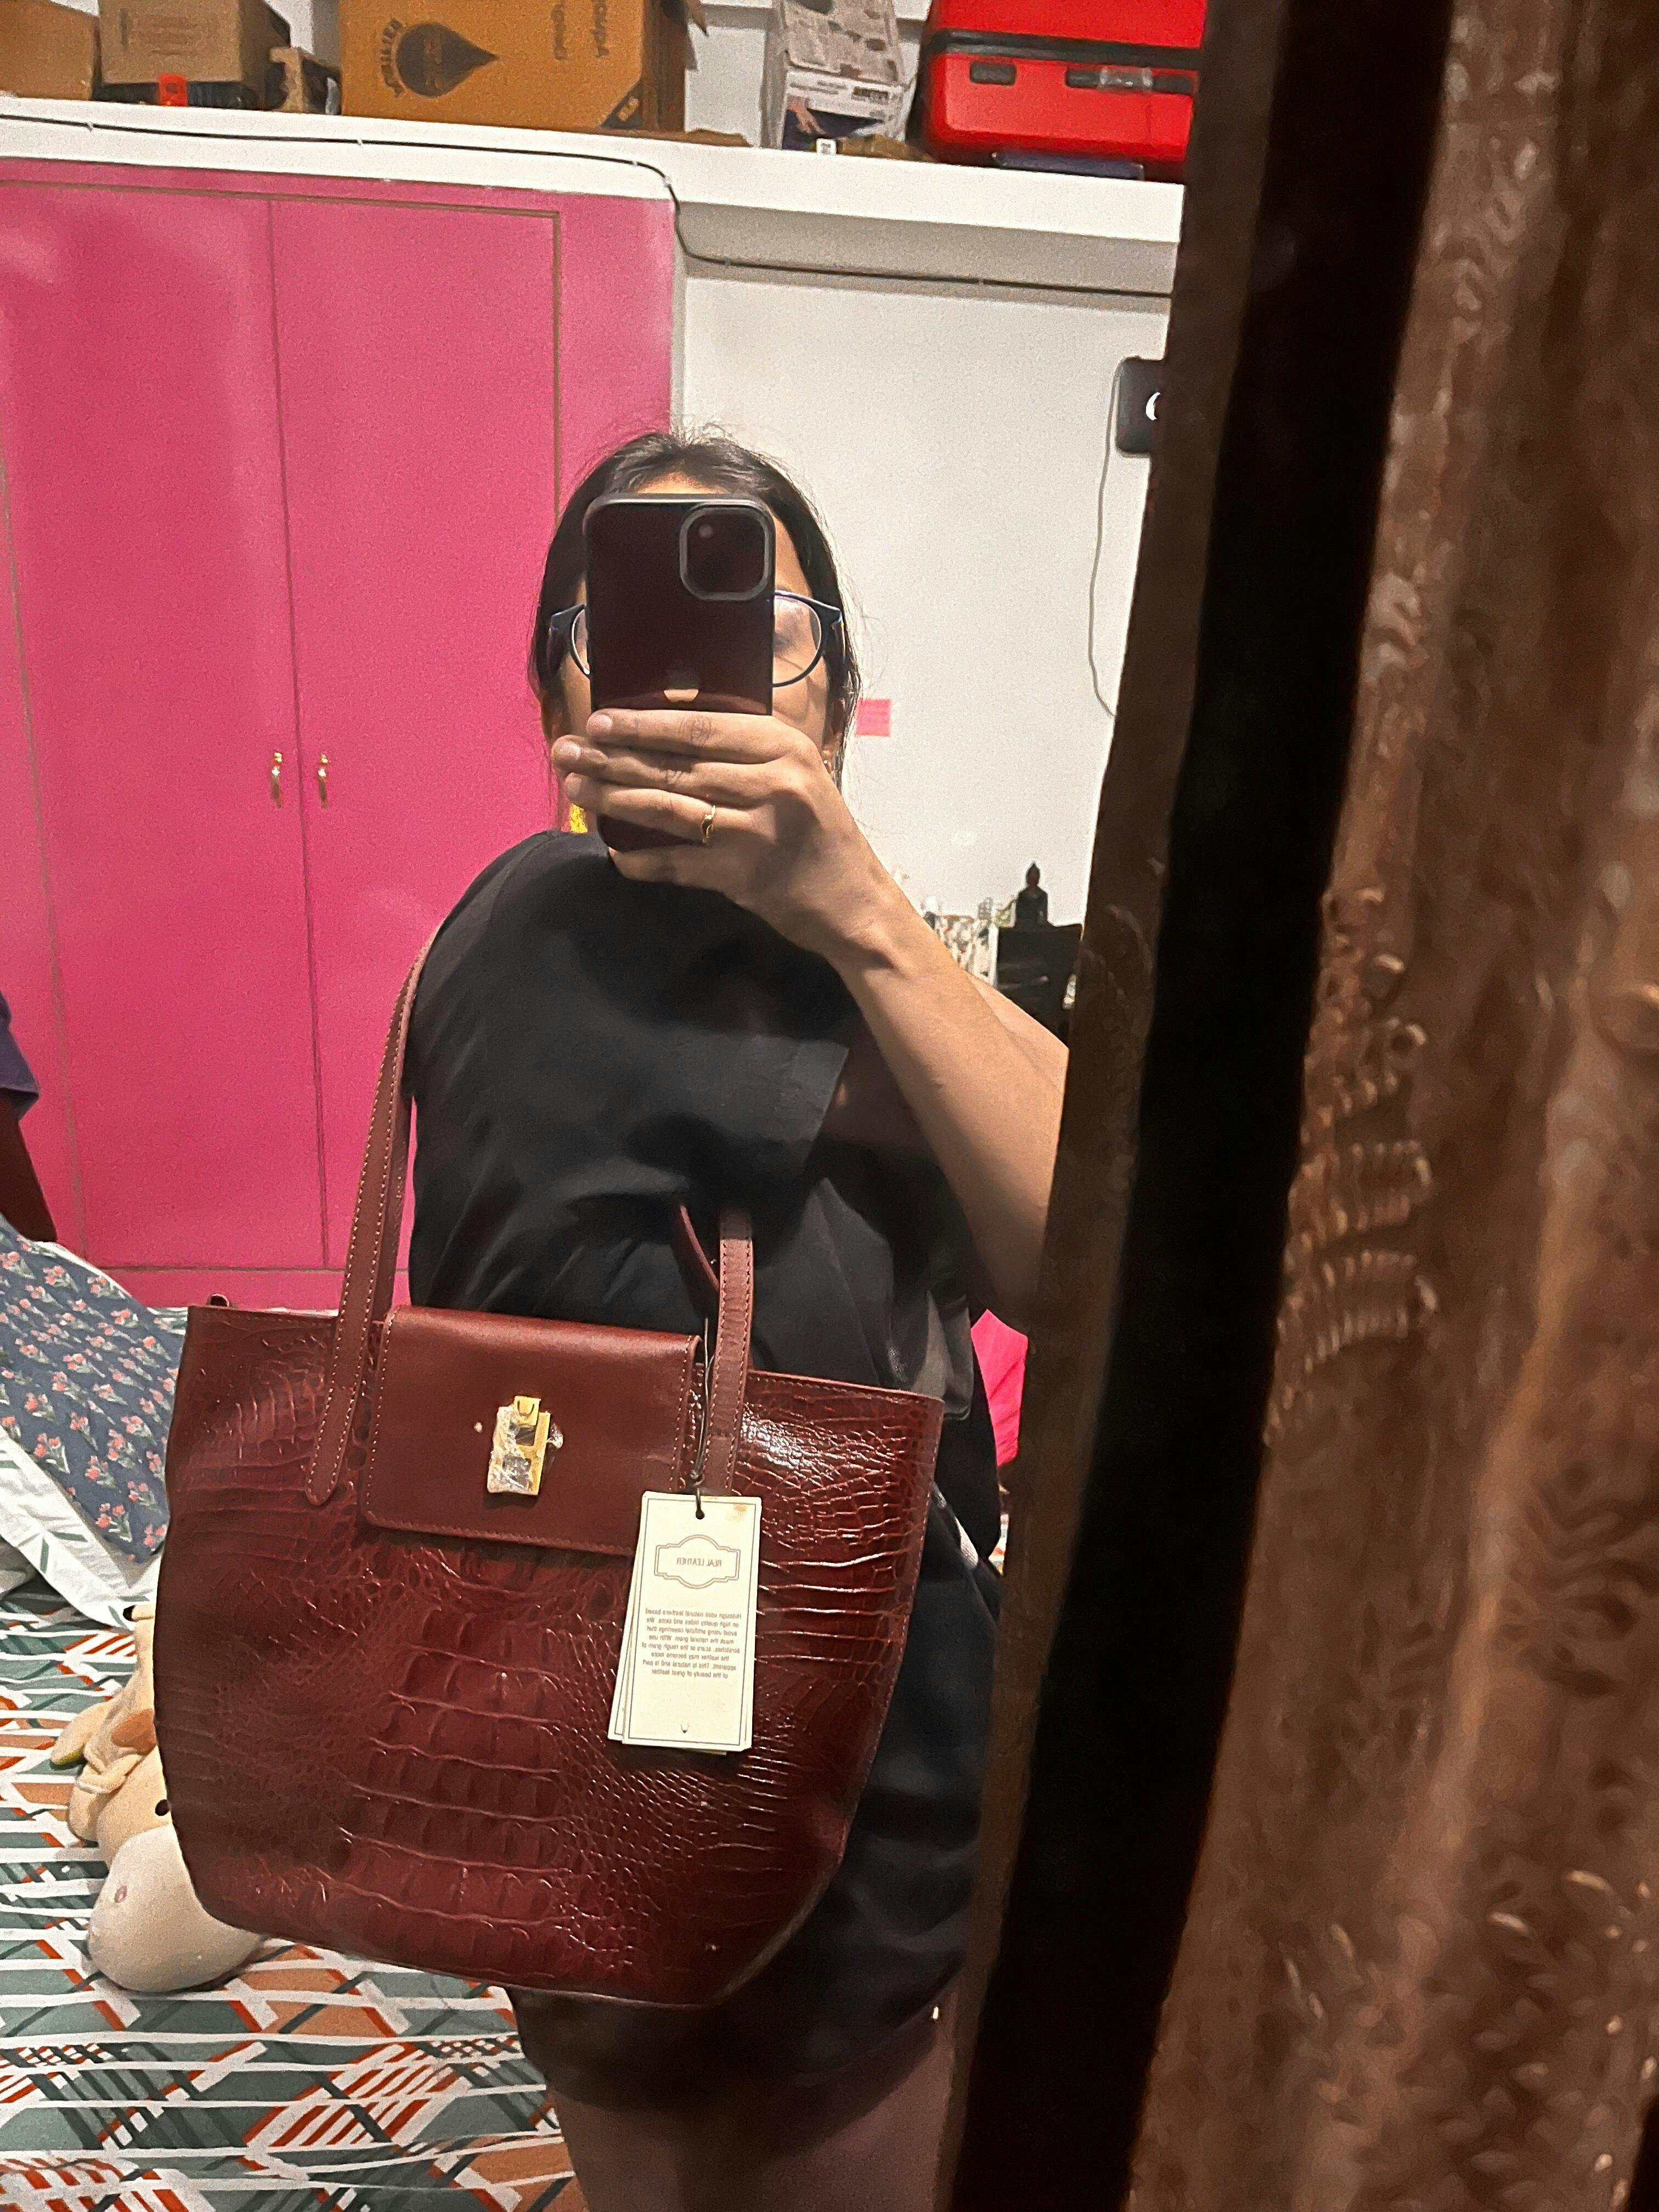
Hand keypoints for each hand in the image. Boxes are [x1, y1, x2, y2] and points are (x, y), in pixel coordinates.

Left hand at [552, 707, 893, 962]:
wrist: (854, 901)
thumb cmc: (819, 833)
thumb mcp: (795, 773)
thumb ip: (743, 751)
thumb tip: (664, 730)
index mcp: (782, 746)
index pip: (698, 728)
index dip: (642, 724)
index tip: (599, 720)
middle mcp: (771, 782)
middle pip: (675, 765)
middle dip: (613, 757)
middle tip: (566, 750)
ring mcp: (755, 831)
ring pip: (669, 808)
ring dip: (615, 799)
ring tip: (575, 788)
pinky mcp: (742, 876)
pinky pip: (678, 864)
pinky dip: (644, 861)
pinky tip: (614, 853)